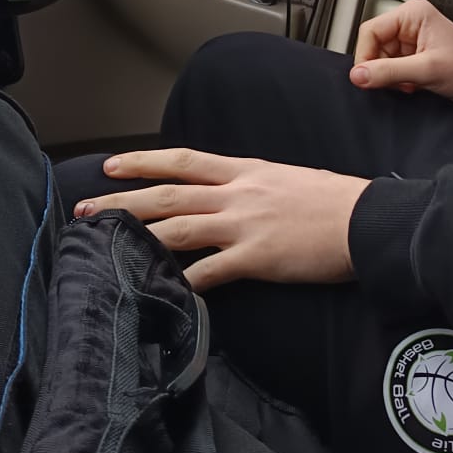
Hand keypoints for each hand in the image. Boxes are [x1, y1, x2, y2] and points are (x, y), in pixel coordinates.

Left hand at [74, 149, 369, 291]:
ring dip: (135, 236)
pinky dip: (180, 282)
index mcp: (246, 172)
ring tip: (102, 244)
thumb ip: (255, 189)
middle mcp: (238, 194)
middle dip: (122, 201)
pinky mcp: (256, 257)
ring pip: (176, 227)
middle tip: (85, 208)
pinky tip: (157, 290)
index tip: (112, 164)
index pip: (184, 161)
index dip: (144, 162)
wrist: (368, 220)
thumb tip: (233, 198)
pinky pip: (208, 272)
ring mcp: (244, 224)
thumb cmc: (336, 203)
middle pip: (167, 194)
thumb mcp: (288, 181)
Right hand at [350, 0, 452, 109]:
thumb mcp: (427, 70)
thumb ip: (389, 72)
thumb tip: (358, 75)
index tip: (367, 77)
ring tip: (410, 83)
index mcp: (413, 13)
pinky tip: (412, 85)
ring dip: (390, 77)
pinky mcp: (413, 56)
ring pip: (380, 60)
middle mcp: (410, 23)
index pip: (370, 31)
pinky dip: (396, 81)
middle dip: (381, 69)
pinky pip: (390, 68)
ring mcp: (411, 40)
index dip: (366, 56)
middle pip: (373, 46)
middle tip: (397, 82)